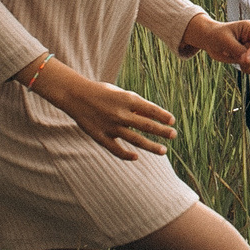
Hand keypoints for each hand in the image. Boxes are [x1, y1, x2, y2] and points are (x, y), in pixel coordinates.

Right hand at [31, 59, 177, 159]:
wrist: (75, 95)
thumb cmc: (102, 92)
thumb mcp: (120, 93)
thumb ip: (134, 105)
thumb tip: (150, 117)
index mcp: (127, 99)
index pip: (151, 109)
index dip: (163, 116)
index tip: (172, 121)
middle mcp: (121, 114)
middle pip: (147, 125)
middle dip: (162, 131)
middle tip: (173, 135)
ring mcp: (111, 126)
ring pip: (135, 140)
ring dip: (151, 146)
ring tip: (163, 150)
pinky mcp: (101, 136)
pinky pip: (116, 149)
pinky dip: (126, 155)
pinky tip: (136, 157)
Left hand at [182, 14, 249, 72]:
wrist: (210, 39)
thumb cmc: (216, 35)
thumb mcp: (225, 41)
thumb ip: (237, 50)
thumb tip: (247, 61)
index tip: (245, 60)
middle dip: (245, 58)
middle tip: (228, 54)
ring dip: (244, 64)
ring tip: (230, 55)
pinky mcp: (249, 58)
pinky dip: (244, 68)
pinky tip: (234, 61)